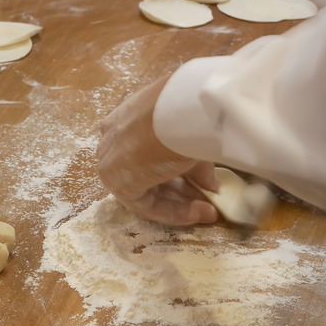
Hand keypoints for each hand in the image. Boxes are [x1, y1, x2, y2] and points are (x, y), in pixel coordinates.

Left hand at [97, 76, 218, 224]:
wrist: (180, 112)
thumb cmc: (184, 115)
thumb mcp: (192, 140)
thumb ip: (198, 167)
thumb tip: (213, 186)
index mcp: (125, 122)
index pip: (147, 155)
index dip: (178, 173)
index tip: (202, 182)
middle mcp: (113, 142)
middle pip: (147, 175)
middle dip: (181, 192)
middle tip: (208, 201)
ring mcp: (112, 162)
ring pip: (147, 192)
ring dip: (181, 205)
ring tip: (210, 211)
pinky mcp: (118, 183)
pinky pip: (146, 205)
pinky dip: (174, 212)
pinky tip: (201, 211)